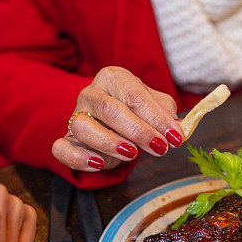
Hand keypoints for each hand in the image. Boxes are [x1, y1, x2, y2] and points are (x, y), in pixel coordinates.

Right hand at [52, 67, 182, 171]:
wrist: (110, 122)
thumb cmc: (134, 111)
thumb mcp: (155, 107)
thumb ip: (166, 115)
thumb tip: (179, 128)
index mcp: (113, 78)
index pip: (134, 95)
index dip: (156, 118)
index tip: (175, 137)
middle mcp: (91, 93)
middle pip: (110, 109)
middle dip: (138, 131)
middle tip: (160, 148)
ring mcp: (75, 116)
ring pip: (84, 127)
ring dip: (109, 142)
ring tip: (132, 154)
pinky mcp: (66, 139)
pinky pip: (61, 148)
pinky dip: (78, 158)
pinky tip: (98, 164)